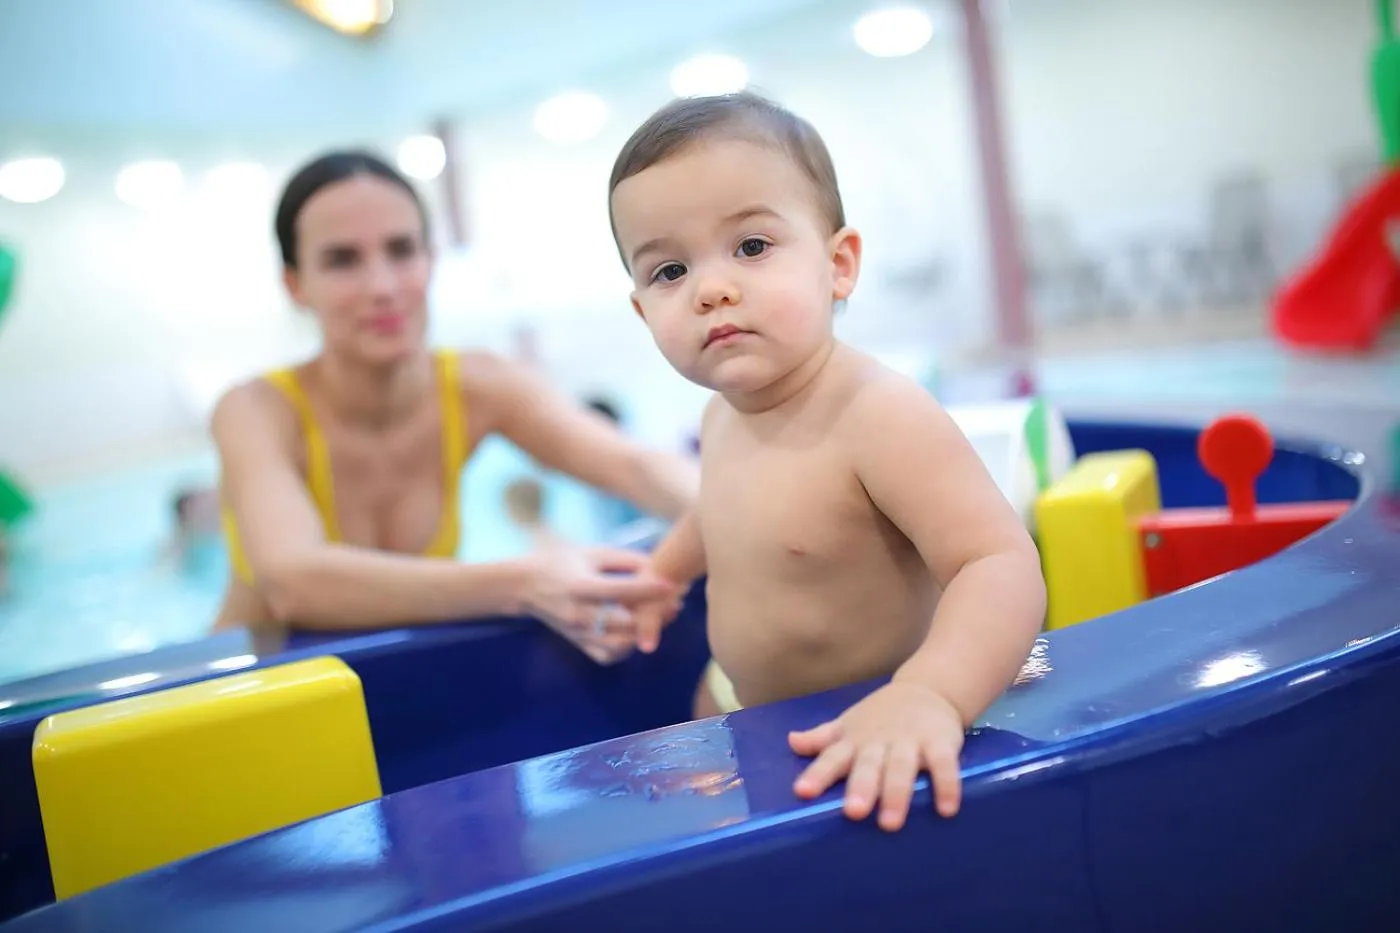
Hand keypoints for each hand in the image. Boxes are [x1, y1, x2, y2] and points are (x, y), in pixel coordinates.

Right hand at [520, 544, 681, 662]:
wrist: (524, 586)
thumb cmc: (559, 562)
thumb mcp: (589, 552)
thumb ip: (623, 559)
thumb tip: (657, 565)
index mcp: (580, 586)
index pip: (619, 590)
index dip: (647, 587)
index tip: (671, 583)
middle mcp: (579, 614)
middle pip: (624, 623)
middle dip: (653, 615)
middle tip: (674, 603)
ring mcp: (578, 634)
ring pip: (620, 645)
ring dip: (643, 634)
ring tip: (657, 618)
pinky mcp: (579, 645)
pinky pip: (608, 656)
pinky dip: (627, 648)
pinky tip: (635, 634)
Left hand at [789, 682, 965, 829]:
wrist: (927, 690)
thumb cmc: (880, 717)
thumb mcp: (849, 725)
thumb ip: (822, 738)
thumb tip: (791, 742)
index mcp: (855, 741)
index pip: (832, 758)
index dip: (817, 774)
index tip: (803, 792)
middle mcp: (880, 742)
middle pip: (868, 766)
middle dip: (861, 787)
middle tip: (854, 813)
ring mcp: (911, 741)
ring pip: (902, 768)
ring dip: (897, 793)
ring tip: (891, 824)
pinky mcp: (940, 743)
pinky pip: (944, 765)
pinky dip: (946, 785)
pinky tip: (946, 810)